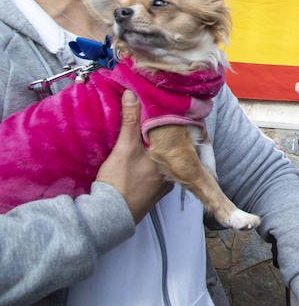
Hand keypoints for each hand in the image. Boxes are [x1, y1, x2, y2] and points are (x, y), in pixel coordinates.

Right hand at [95, 90, 171, 222]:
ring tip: (151, 143)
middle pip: (172, 153)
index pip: (178, 139)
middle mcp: (171, 175)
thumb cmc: (119, 183)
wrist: (108, 215)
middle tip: (162, 127)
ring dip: (159, 156)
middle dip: (167, 142)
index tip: (172, 117)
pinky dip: (152, 169)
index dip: (175, 128)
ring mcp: (163, 187)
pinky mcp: (152, 196)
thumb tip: (132, 95)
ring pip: (165, 165)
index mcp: (170, 161)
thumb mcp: (124, 147)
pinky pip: (157, 176)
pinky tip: (144, 164)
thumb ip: (129, 120)